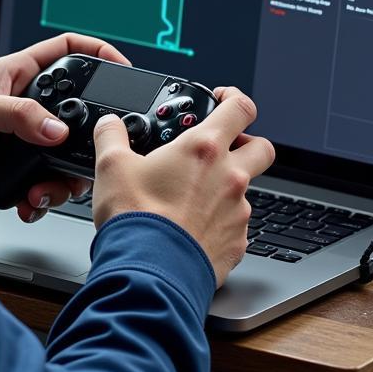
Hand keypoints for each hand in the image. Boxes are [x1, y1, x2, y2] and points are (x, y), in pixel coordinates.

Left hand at [0, 34, 129, 218]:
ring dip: (66, 176)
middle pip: (79, 110)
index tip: (123, 65)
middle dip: (89, 132)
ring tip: (45, 186)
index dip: (97, 52)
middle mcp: (27, 107)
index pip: (67, 50)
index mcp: (18, 75)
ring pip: (70, 154)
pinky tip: (28, 200)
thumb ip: (19, 114)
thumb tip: (56, 129)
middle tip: (95, 147)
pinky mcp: (22, 172)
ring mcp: (27, 141)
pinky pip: (50, 184)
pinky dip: (45, 197)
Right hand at [91, 86, 274, 287]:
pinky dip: (219, 222)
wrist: (150, 273)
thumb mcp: (111, 166)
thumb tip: (109, 125)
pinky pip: (236, 225)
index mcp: (204, 149)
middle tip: (222, 149)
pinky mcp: (237, 244)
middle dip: (247, 143)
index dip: (234, 98)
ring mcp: (238, 212)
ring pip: (246, 190)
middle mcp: (230, 178)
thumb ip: (112, 135)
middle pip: (262, 148)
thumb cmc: (136, 219)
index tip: (222, 100)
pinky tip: (192, 228)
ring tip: (192, 197)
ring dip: (226, 187)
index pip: (241, 108)